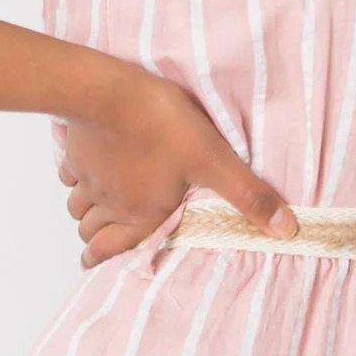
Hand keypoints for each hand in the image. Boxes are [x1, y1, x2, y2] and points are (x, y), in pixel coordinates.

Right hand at [55, 67, 297, 267]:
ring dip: (84, 206)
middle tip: (98, 236)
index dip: (100, 258)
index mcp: (141, 212)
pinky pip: (68, 169)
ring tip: (94, 204)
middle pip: (89, 228)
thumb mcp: (215, 161)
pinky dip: (75, 173)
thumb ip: (248, 195)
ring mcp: (87, 175)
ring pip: (77, 202)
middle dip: (94, 234)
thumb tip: (287, 230)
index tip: (92, 263)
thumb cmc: (161, 126)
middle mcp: (110, 201)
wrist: (108, 92)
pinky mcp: (75, 148)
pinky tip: (84, 163)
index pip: (113, 248)